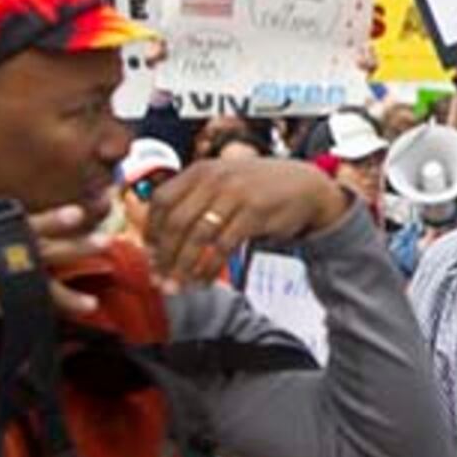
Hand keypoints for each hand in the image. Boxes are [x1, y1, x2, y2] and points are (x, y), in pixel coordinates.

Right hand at [0, 206, 112, 331]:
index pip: (20, 224)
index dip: (52, 218)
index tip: (80, 210)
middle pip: (39, 243)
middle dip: (74, 241)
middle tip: (105, 236)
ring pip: (38, 275)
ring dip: (69, 284)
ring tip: (96, 290)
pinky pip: (24, 303)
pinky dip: (50, 308)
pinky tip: (73, 311)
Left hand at [142, 157, 352, 286]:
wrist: (306, 186)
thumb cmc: (259, 188)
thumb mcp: (223, 181)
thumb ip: (194, 198)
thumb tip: (158, 235)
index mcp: (201, 170)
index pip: (161, 201)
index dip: (151, 231)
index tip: (150, 254)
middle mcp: (215, 178)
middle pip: (175, 222)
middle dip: (163, 256)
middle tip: (158, 278)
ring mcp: (235, 195)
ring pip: (196, 237)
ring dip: (182, 268)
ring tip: (176, 287)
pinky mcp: (253, 214)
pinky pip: (221, 248)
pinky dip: (208, 269)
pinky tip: (203, 281)